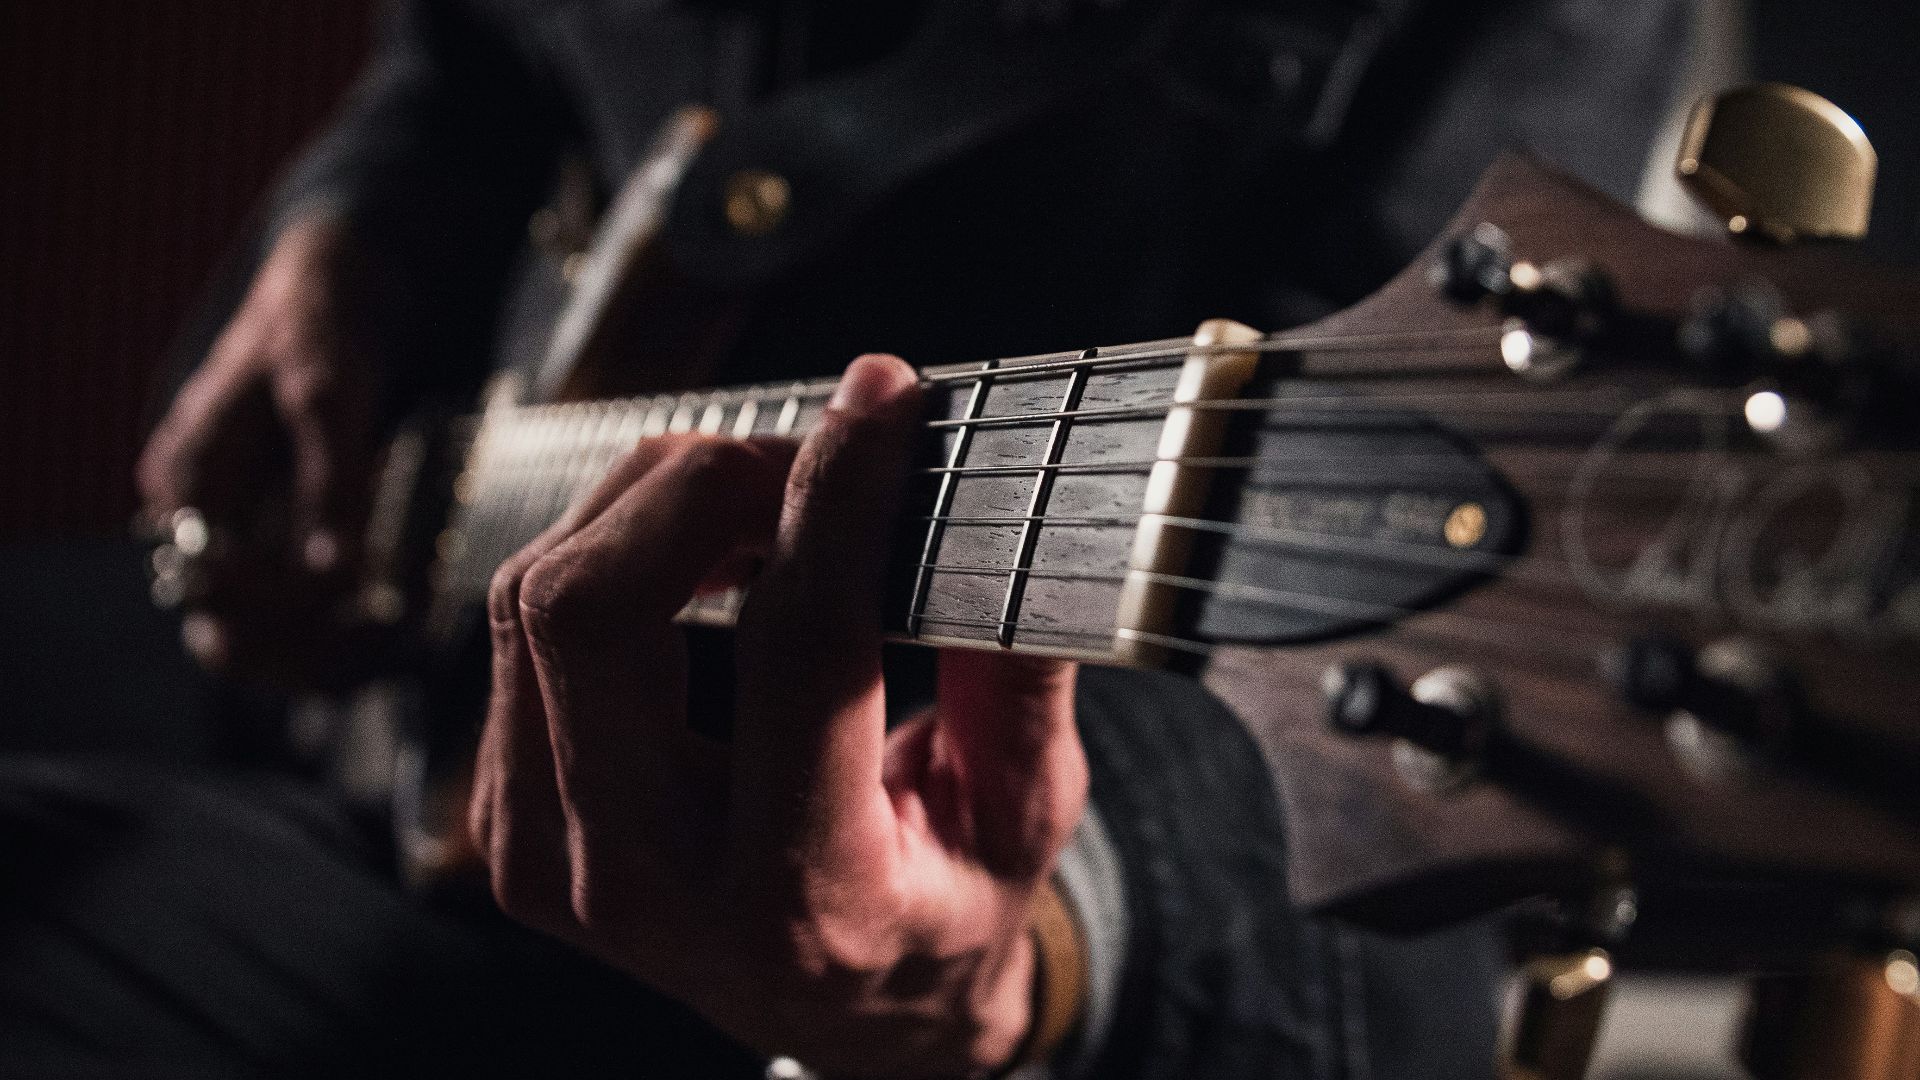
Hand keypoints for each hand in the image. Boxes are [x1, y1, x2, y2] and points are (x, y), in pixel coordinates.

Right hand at [137, 213, 380, 682]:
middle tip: (385, 647)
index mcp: (189, 480)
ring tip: (398, 645)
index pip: (215, 587)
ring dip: (323, 655)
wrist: (335, 292)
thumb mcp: (327, 395)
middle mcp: (202, 518)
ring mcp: (237, 532)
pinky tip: (396, 627)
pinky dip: (339, 631)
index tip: (363, 603)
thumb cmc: (320, 330)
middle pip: (227, 629)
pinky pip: (297, 612)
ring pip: (263, 635)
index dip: (286, 611)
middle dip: (301, 652)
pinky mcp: (279, 538)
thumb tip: (335, 571)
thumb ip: (331, 481)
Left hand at [471, 355, 1086, 1076]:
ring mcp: (551, 859)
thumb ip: (1012, 679)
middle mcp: (647, 889)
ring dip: (650, 506)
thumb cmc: (944, 907)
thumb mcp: (1020, 815)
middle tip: (805, 462)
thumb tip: (994, 518)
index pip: (797, 652)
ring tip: (762, 503)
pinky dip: (607, 552)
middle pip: (589, 612)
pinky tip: (699, 555)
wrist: (843, 1017)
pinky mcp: (507, 820)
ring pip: (534, 598)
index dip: (838, 499)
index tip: (882, 401)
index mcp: (805, 902)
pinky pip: (520, 629)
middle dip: (701, 486)